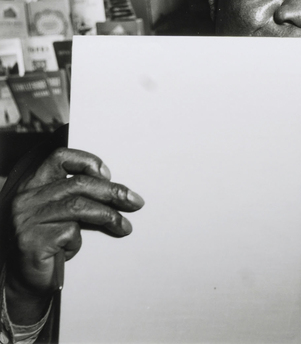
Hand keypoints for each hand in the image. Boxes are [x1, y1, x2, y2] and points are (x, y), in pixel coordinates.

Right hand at [5, 147, 143, 324]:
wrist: (25, 283)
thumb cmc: (50, 244)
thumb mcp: (63, 214)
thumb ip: (79, 197)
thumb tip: (117, 191)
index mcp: (33, 185)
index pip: (59, 158)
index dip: (87, 161)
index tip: (108, 174)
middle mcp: (26, 198)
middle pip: (78, 183)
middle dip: (112, 191)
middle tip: (134, 202)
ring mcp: (26, 219)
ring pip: (78, 206)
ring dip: (109, 216)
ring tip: (124, 226)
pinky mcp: (31, 241)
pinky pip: (69, 232)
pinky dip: (79, 240)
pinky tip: (74, 248)